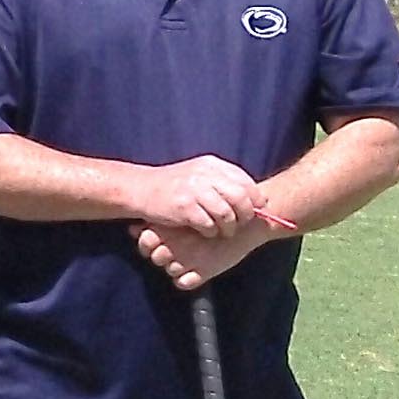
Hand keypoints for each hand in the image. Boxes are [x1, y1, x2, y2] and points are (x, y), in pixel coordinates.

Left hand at [129, 220, 260, 291]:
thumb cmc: (217, 213)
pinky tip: (197, 269)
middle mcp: (176, 243)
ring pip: (169, 270)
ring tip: (194, 256)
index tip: (159, 242)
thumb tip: (131, 229)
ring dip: (177, 266)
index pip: (144, 241)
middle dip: (163, 256)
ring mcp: (189, 259)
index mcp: (171, 225)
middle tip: (181, 249)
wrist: (248, 221)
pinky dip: (187, 279)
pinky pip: (183, 283)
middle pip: (156, 258)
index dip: (147, 244)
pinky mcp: (204, 272)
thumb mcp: (188, 212)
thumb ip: (158, 221)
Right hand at [130, 155, 266, 237]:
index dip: (255, 199)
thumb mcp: (199, 174)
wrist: (141, 188)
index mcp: (212, 165)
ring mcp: (194, 191)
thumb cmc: (174, 185)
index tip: (257, 211)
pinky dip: (210, 232)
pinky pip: (209, 225)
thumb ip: (224, 181)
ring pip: (227, 214)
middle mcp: (205, 175)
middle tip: (242, 224)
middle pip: (240, 198)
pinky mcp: (184, 207)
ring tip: (224, 232)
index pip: (245, 182)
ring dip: (229, 227)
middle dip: (246, 215)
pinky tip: (205, 232)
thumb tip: (255, 198)